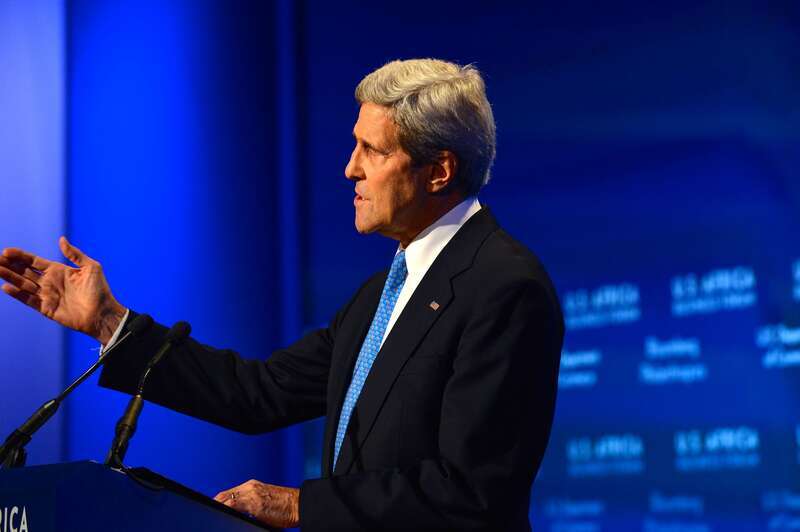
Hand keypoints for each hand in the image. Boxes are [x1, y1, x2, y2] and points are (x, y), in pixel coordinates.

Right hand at [0, 236, 125, 343]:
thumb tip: (61, 239)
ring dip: (9, 277)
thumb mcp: (91, 267)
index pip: (34, 261)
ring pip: (23, 284)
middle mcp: (50, 282)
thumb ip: (75, 254)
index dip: (20, 256)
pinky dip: (17, 294)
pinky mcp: (46, 309)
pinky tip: (6, 287)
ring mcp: (47, 295)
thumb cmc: (100, 290)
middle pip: (24, 272)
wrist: (103, 313)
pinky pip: (29, 300)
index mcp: (58, 270)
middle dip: (9, 265)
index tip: (6, 251)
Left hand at [214, 479, 299, 528]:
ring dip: (218, 506)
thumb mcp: (265, 501)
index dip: (217, 500)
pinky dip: (225, 509)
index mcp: (252, 486)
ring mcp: (252, 495)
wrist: (300, 504)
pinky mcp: (255, 504)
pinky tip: (221, 513)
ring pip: (227, 499)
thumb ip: (251, 505)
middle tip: (205, 509)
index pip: (228, 493)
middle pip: (224, 495)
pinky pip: (234, 506)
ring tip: (210, 512)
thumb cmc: (286, 506)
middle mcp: (250, 487)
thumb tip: (239, 512)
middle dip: (214, 503)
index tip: (210, 505)